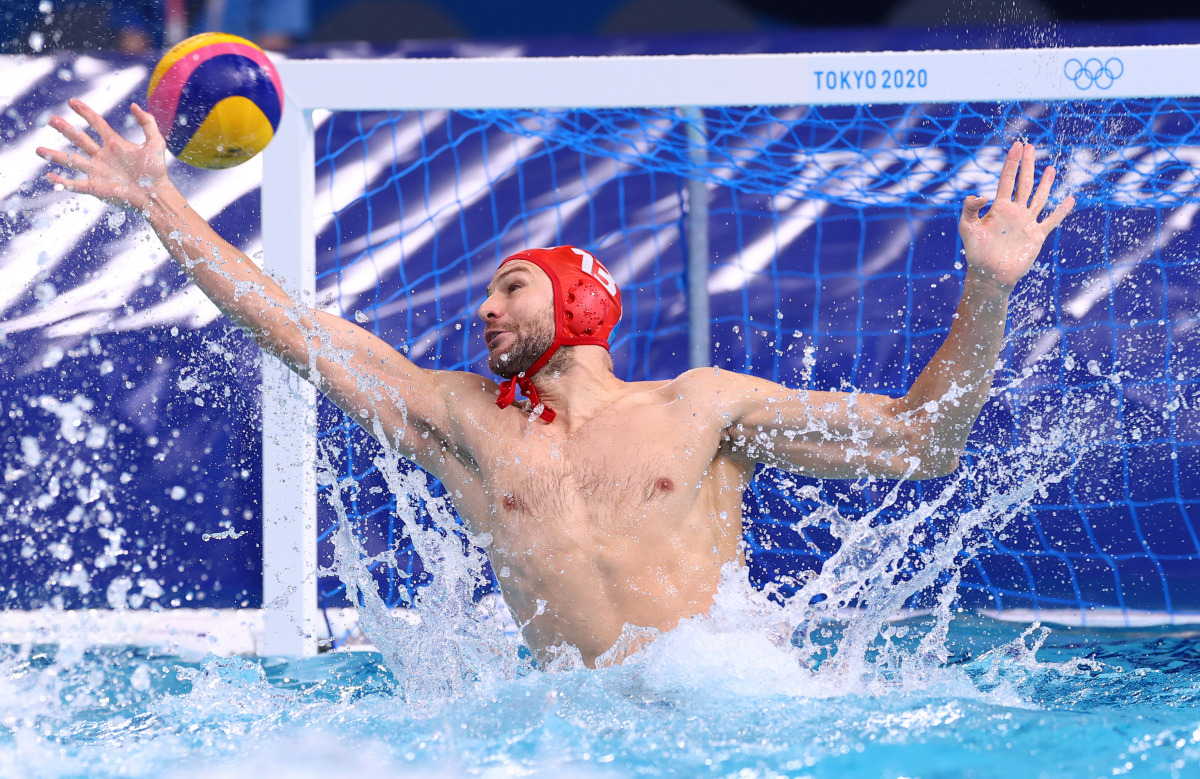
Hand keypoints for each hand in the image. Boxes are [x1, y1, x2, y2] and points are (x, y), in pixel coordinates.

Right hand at [37, 99, 170, 212]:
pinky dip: (61, 181)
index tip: (72, 102)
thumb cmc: (156, 171)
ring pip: (71, 161)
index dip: (85, 112)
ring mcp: (97, 172)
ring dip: (54, 156)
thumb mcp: (155, 143)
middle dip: (65, 129)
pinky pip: (74, 184)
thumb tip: (134, 105)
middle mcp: (102, 156)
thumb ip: (147, 123)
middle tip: (51, 119)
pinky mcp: (95, 188)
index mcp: (114, 144)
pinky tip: (49, 176)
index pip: (96, 124)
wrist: (156, 194)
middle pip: (79, 139)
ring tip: (38, 150)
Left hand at [958, 141, 1074, 294]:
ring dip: (1045, 184)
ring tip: (1050, 168)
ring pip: (1038, 198)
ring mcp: (1026, 223)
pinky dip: (1061, 211)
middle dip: (1027, 165)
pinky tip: (1069, 199)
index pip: (1006, 180)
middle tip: (1030, 146)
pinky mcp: (1036, 236)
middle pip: (1023, 183)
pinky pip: (1052, 220)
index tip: (1016, 146)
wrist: (990, 274)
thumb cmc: (976, 253)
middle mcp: (1014, 212)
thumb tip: (983, 195)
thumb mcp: (967, 228)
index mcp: (999, 208)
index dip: (1011, 163)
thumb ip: (970, 209)